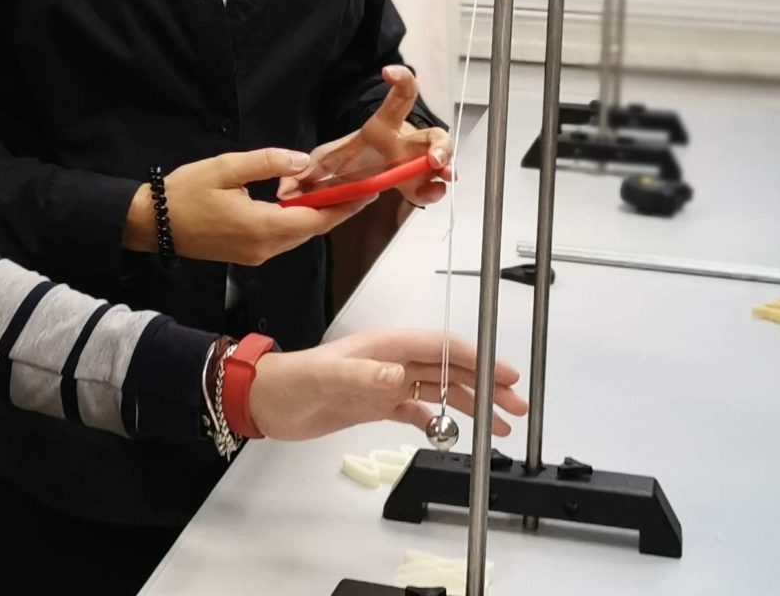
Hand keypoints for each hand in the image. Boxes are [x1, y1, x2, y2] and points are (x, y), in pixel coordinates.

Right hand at [125, 148, 370, 265]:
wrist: (153, 223)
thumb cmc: (185, 193)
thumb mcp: (227, 168)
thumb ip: (268, 163)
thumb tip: (302, 162)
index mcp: (262, 226)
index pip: (316, 218)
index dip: (345, 205)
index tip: (368, 191)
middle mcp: (265, 247)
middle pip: (312, 229)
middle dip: (338, 209)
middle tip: (360, 187)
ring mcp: (256, 254)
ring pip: (298, 234)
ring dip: (318, 215)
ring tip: (337, 191)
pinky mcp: (247, 253)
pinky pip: (283, 237)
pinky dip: (298, 220)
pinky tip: (302, 202)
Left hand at [246, 328, 525, 441]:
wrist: (264, 401)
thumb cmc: (291, 381)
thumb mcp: (326, 377)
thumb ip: (362, 375)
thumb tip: (398, 375)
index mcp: (386, 346)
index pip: (443, 349)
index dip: (477, 359)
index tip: (505, 375)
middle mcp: (392, 362)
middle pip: (450, 370)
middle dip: (486, 385)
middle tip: (515, 407)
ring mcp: (386, 383)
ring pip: (441, 391)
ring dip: (471, 405)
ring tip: (499, 425)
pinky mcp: (377, 404)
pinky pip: (418, 410)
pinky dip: (440, 420)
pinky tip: (454, 433)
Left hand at [289, 66, 451, 207]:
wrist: (354, 183)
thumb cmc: (346, 162)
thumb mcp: (324, 163)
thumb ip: (307, 174)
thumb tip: (285, 190)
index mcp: (384, 129)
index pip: (399, 98)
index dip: (401, 80)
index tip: (390, 72)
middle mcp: (406, 144)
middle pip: (432, 134)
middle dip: (439, 143)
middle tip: (434, 156)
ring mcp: (414, 166)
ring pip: (440, 158)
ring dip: (444, 165)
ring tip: (443, 174)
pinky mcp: (416, 186)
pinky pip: (431, 188)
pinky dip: (433, 191)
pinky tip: (431, 192)